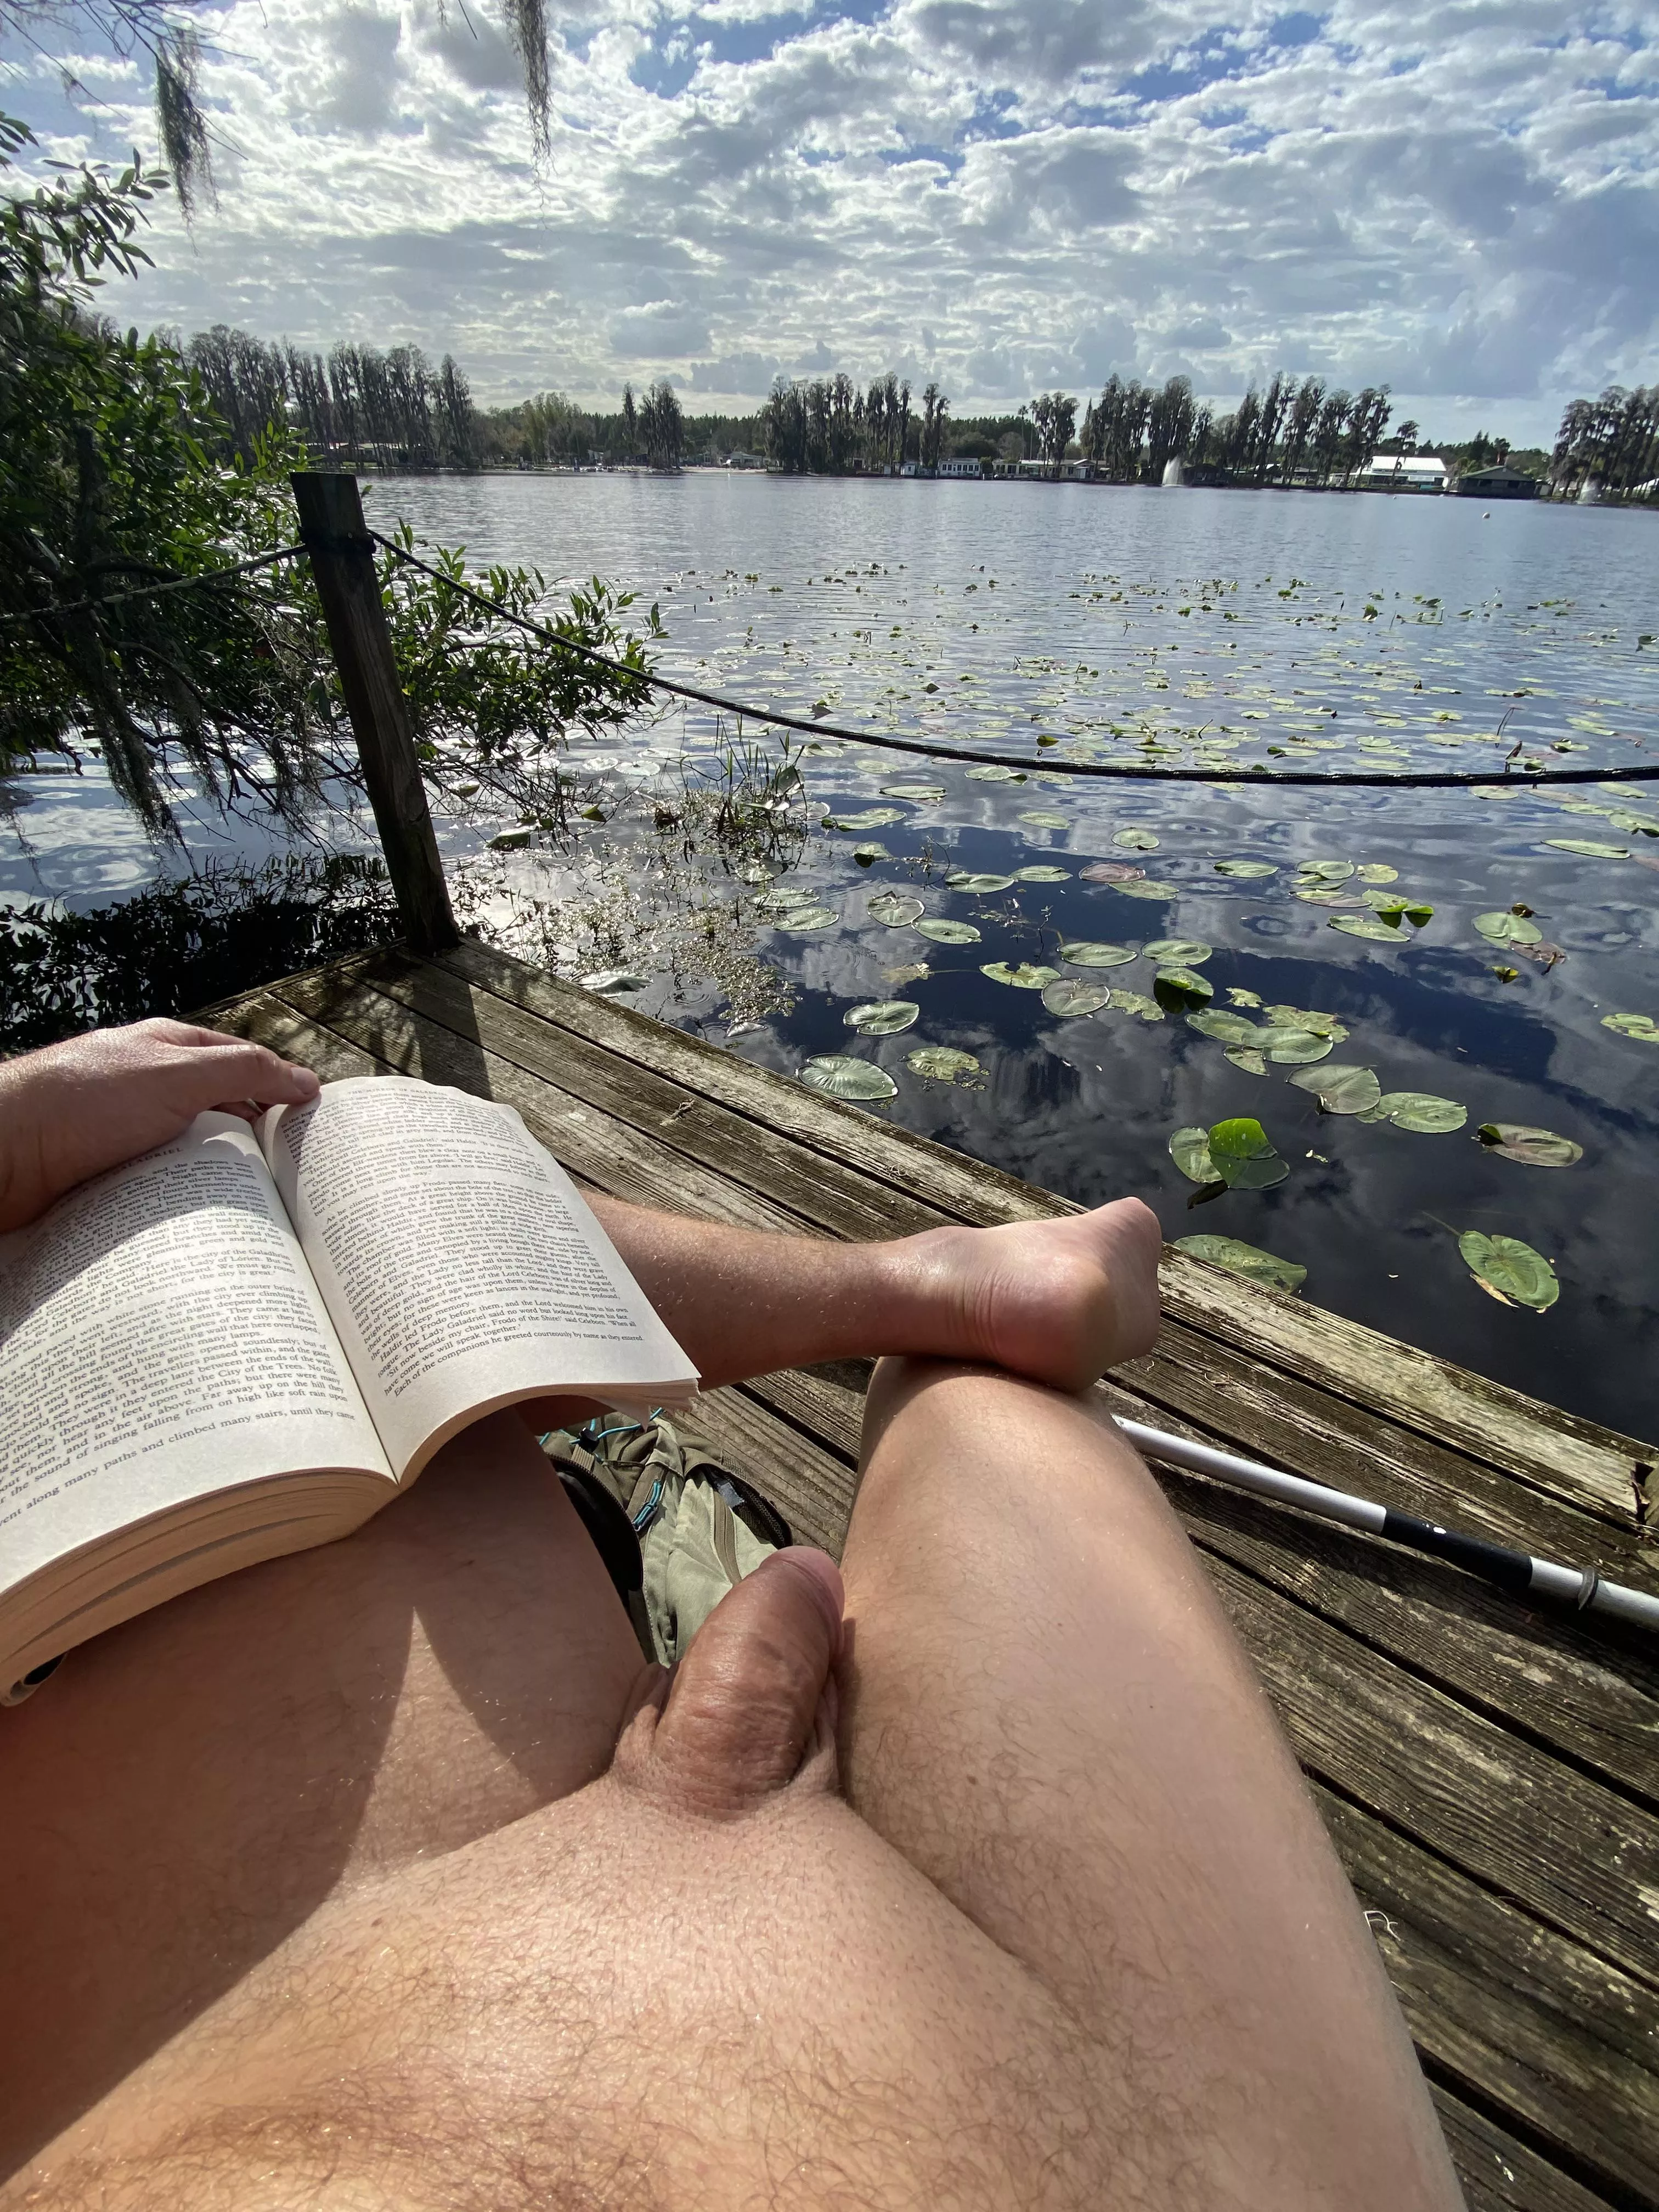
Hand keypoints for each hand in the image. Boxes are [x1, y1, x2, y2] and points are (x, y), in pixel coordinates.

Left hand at [0, 1020, 320, 1232]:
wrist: (4, 1152)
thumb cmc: (82, 1100)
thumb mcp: (179, 1074)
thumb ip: (246, 1073)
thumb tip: (307, 1081)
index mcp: (168, 1049)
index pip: (241, 1062)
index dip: (279, 1087)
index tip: (313, 1122)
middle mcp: (148, 1086)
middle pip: (219, 1111)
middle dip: (252, 1141)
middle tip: (292, 1175)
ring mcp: (126, 1130)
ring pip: (191, 1152)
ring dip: (216, 1176)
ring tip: (253, 1206)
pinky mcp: (108, 1171)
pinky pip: (160, 1185)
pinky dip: (182, 1199)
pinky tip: (202, 1219)